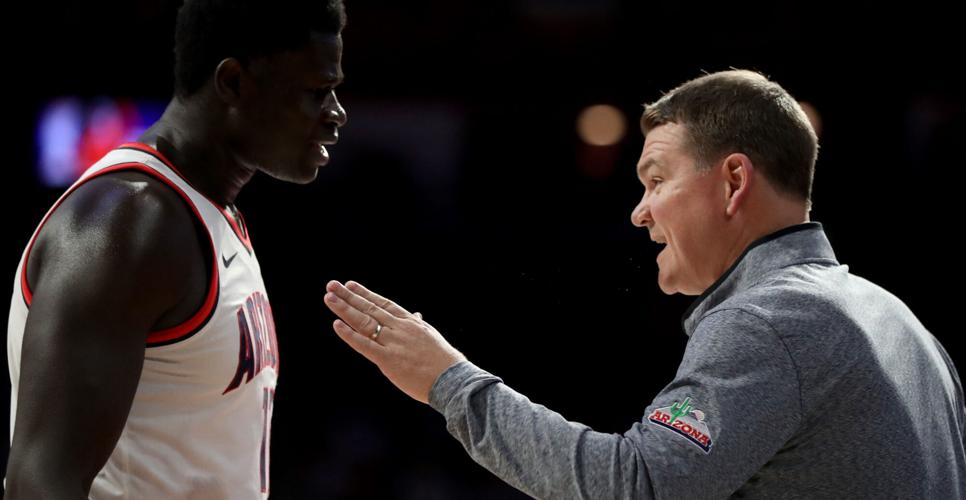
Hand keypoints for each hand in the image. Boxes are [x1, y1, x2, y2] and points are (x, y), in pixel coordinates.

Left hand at [324, 280, 465, 403]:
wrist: (452, 379)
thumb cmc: (444, 360)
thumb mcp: (431, 335)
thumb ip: (418, 324)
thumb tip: (416, 314)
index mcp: (410, 322)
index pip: (383, 303)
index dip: (365, 293)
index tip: (350, 285)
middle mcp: (399, 328)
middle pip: (369, 308)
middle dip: (349, 296)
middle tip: (331, 285)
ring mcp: (393, 343)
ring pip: (364, 322)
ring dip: (344, 309)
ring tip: (329, 298)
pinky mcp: (388, 360)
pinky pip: (365, 345)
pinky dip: (350, 335)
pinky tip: (337, 325)